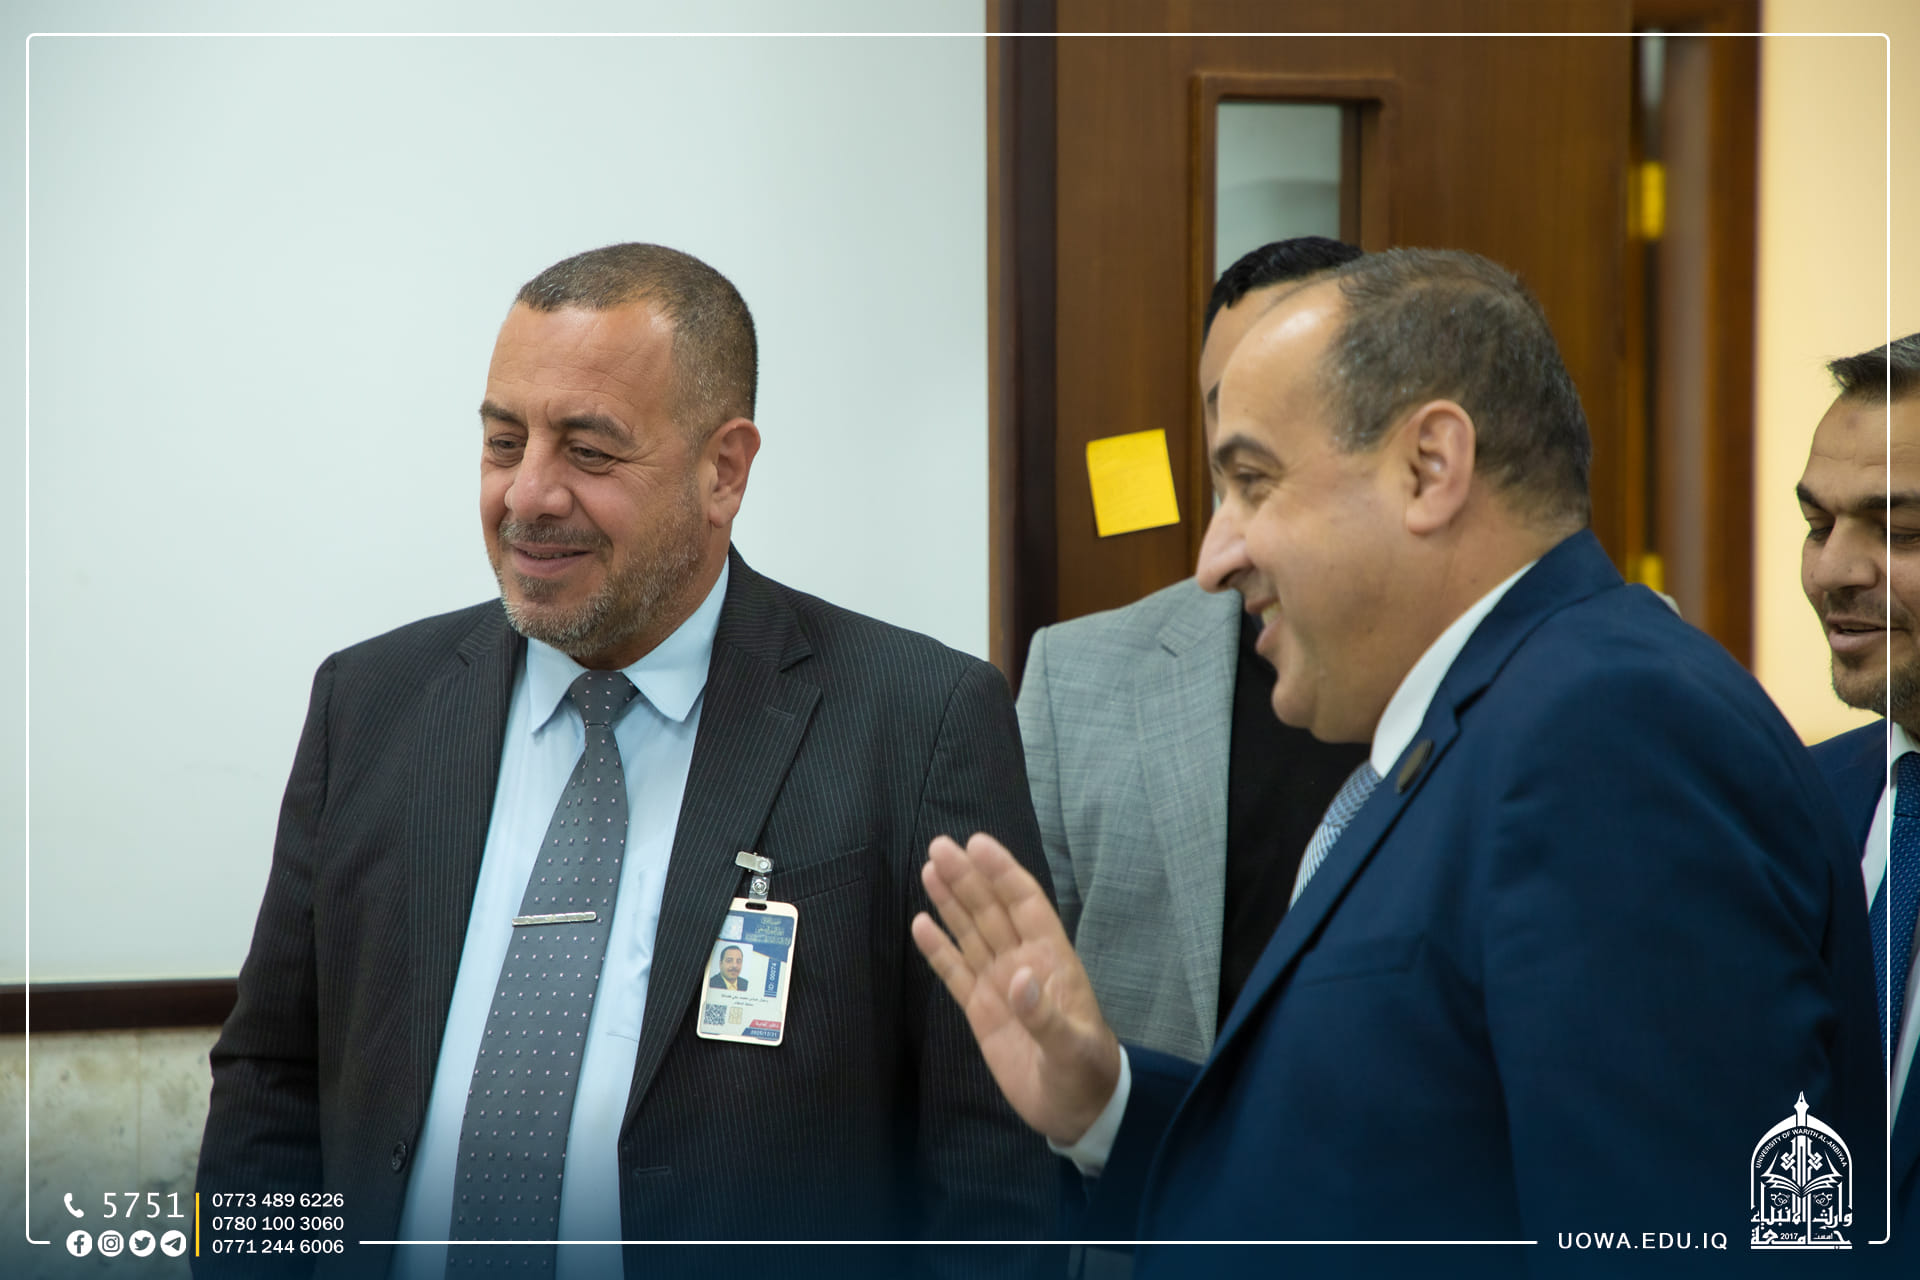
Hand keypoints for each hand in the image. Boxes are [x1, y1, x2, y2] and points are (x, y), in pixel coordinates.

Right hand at [912, 832, 1121, 1144]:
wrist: (1076, 1111)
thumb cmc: (1085, 1074)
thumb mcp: (1073, 1049)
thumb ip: (1046, 1016)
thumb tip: (1019, 979)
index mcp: (1052, 960)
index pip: (1025, 904)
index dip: (1003, 873)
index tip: (978, 844)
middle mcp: (1024, 963)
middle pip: (991, 911)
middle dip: (968, 878)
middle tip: (939, 846)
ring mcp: (1000, 985)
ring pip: (971, 933)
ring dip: (951, 902)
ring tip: (929, 868)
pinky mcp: (981, 1011)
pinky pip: (955, 972)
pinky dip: (939, 949)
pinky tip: (921, 923)